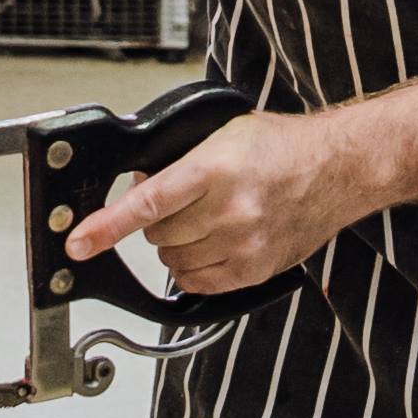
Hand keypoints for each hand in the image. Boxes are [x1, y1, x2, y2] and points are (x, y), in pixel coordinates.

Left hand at [63, 112, 367, 294]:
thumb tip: (136, 181)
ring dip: (175, 246)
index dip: (106, 226)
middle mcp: (228, 210)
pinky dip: (193, 269)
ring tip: (199, 221)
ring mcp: (244, 244)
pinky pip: (201, 283)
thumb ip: (178, 159)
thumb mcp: (222, 133)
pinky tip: (209, 245)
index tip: (80, 241)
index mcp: (213, 169)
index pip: (145, 202)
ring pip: (175, 262)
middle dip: (155, 222)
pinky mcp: (257, 270)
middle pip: (157, 236)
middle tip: (179, 204)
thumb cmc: (282, 146)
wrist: (338, 168)